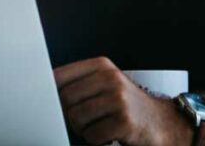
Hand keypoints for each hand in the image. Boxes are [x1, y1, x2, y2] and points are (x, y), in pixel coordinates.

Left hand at [54, 57, 192, 145]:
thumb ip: (79, 83)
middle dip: (69, 115)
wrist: (161, 121)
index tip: (49, 102)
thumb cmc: (127, 105)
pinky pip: (92, 135)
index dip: (49, 93)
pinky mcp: (124, 121)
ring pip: (76, 118)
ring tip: (98, 126)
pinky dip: (96, 140)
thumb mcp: (106, 84)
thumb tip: (43, 91)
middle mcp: (110, 78)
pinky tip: (109, 134)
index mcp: (102, 66)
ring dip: (83, 130)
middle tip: (84, 120)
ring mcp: (118, 99)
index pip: (59, 76)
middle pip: (65, 99)